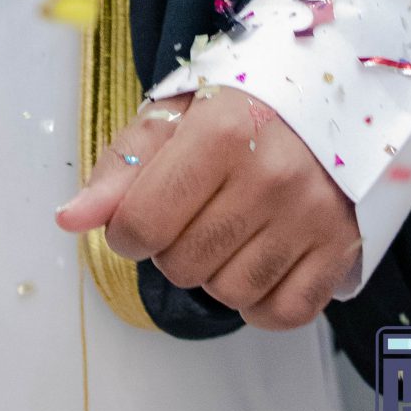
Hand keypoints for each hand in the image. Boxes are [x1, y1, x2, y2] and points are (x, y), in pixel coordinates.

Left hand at [56, 86, 360, 330]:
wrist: (326, 96)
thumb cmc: (238, 107)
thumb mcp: (171, 116)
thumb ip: (120, 167)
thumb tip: (69, 219)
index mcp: (220, 132)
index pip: (143, 223)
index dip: (125, 231)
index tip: (136, 217)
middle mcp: (271, 174)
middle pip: (183, 265)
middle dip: (171, 249)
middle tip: (190, 214)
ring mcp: (311, 215)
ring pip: (230, 294)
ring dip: (214, 273)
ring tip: (225, 230)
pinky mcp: (341, 249)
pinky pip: (282, 314)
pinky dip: (260, 302)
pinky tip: (256, 260)